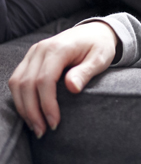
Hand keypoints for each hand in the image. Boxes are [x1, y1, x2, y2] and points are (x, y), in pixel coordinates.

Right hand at [8, 22, 117, 137]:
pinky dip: (20, 98)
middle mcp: (41, 49)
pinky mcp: (30, 58)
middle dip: (32, 111)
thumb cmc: (99, 46)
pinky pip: (17, 79)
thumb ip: (86, 72)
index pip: (44, 80)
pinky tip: (30, 112)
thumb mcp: (100, 58)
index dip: (47, 104)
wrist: (94, 32)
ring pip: (17, 83)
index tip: (54, 123)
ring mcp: (33, 52)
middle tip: (42, 132)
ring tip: (35, 126)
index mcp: (58, 48)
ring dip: (23, 107)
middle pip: (27, 84)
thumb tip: (72, 88)